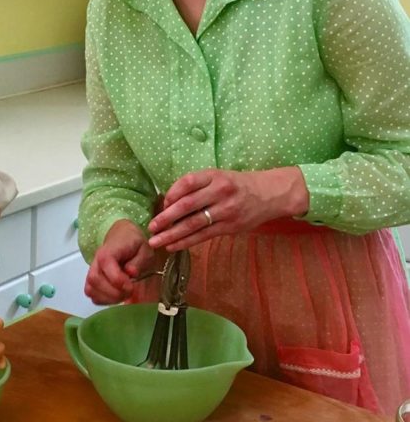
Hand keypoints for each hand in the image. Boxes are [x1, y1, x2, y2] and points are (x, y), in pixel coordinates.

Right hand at [84, 219, 155, 304]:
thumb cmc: (133, 243)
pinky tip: (115, 297)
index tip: (131, 286)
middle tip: (128, 292)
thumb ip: (138, 260)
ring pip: (90, 289)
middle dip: (113, 292)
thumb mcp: (143, 248)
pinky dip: (102, 299)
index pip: (106, 265)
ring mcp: (92, 270)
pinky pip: (91, 293)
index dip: (118, 281)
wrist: (123, 237)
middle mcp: (96, 260)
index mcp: (108, 251)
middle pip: (95, 280)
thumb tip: (130, 272)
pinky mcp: (92, 280)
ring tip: (122, 295)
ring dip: (107, 298)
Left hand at [148, 167, 309, 251]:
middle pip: (187, 205)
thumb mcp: (219, 176)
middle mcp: (220, 192)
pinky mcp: (231, 227)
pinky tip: (173, 246)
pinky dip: (186, 242)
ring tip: (156, 241)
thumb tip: (168, 201)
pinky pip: (204, 236)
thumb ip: (197, 186)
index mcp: (215, 176)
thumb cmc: (237, 184)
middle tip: (151, 227)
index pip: (188, 182)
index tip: (161, 203)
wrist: (270, 194)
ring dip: (172, 234)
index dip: (172, 193)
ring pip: (194, 224)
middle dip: (166, 218)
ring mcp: (226, 211)